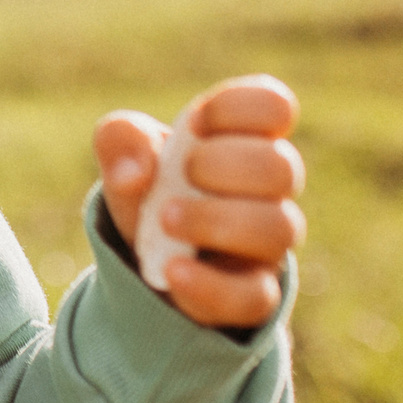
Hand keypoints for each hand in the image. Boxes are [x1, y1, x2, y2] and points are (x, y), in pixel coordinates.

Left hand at [94, 76, 305, 329]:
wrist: (144, 256)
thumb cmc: (149, 187)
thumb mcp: (124, 155)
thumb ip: (121, 140)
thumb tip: (134, 173)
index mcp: (244, 140)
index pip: (274, 106)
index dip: (237, 108)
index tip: (195, 122)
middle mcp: (268, 190)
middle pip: (282, 167)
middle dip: (224, 164)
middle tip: (183, 172)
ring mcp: (266, 244)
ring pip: (277, 229)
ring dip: (216, 220)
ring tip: (166, 219)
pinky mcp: (252, 295)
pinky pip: (254, 296)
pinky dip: (210, 285)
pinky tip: (173, 272)